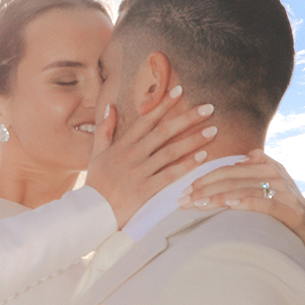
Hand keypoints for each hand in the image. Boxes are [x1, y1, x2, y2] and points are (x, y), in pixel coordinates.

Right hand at [86, 88, 221, 229]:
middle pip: (164, 132)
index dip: (163, 104)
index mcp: (122, 145)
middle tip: (208, 108)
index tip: (180, 91)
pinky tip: (202, 156)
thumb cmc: (96, 184)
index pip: (146, 119)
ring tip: (212, 130)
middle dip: (187, 118)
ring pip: (171, 152)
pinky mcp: (145, 190)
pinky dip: (186, 165)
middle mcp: (132, 155)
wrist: (92, 212)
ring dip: (193, 140)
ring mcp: (139, 172)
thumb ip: (104, 130)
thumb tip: (109, 107)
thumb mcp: (96, 154)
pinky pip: (170, 175)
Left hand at [176, 149, 304, 254]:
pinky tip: (228, 205)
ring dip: (217, 197)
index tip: (185, 189)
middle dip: (204, 189)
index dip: (205, 177)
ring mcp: (283, 191)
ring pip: (243, 190)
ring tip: (197, 204)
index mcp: (266, 165)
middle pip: (231, 179)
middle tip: (182, 200)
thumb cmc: (285, 207)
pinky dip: (245, 203)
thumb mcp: (272, 184)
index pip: (228, 169)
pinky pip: (264, 203)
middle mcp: (274, 174)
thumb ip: (258, 168)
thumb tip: (244, 155)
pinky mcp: (290, 209)